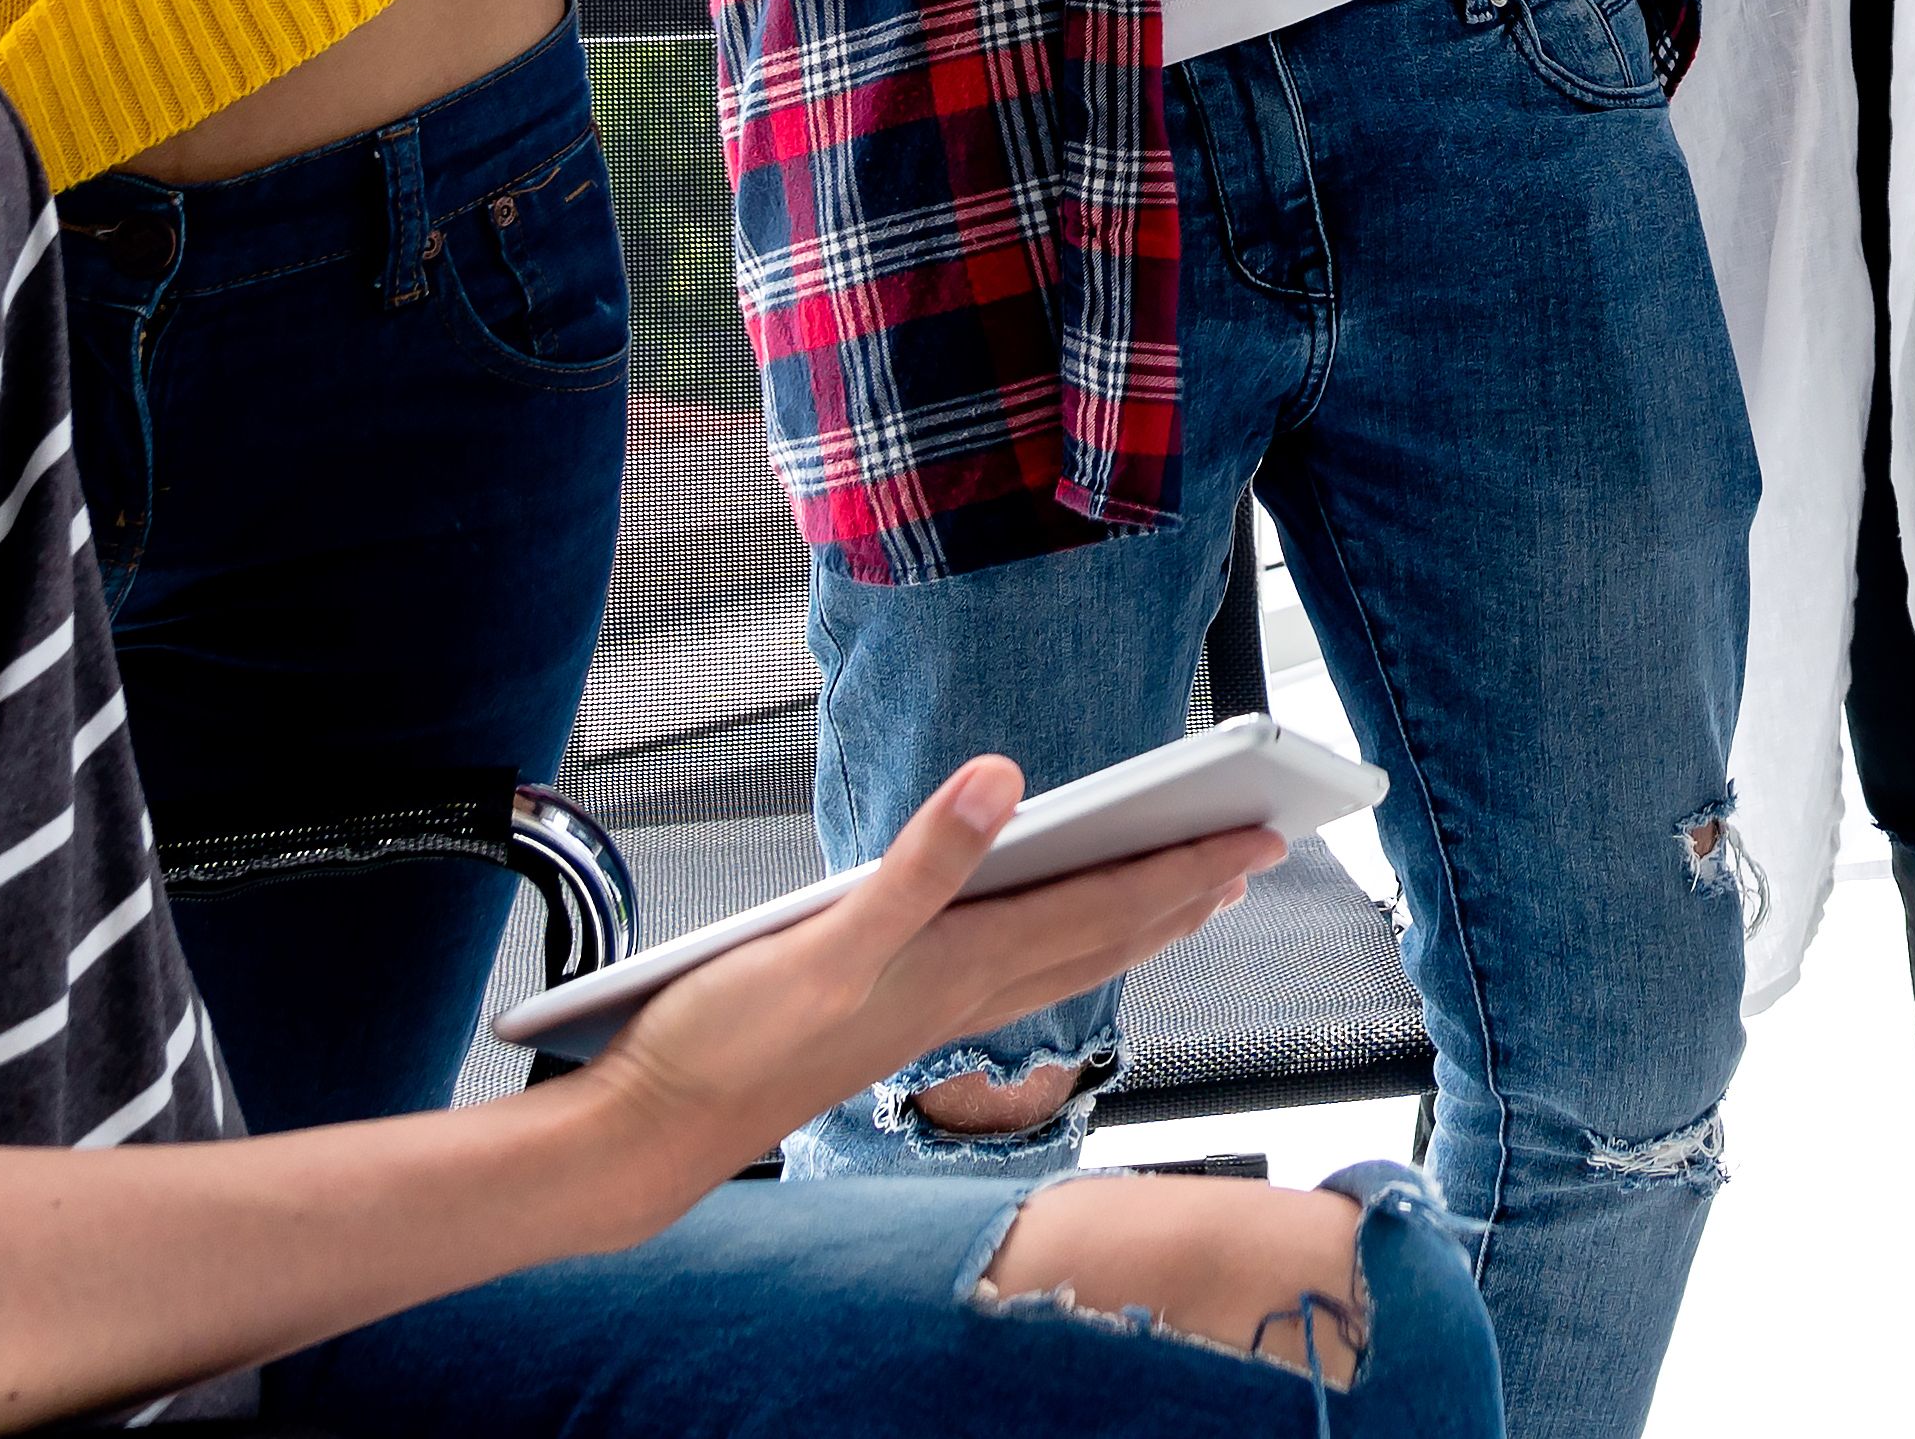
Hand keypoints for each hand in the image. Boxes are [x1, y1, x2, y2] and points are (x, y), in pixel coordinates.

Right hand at [562, 754, 1281, 1219]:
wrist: (657, 1134)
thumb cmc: (729, 1040)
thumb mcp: (822, 937)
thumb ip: (920, 861)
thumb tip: (1007, 781)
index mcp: (960, 966)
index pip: (1102, 907)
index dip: (1184, 867)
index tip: (1257, 834)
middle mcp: (962, 995)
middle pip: (1104, 938)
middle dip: (1185, 891)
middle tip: (1257, 851)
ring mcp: (932, 1015)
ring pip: (1067, 964)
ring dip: (1137, 925)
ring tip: (1189, 896)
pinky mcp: (895, 1023)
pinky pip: (1017, 981)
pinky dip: (1065, 950)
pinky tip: (1054, 943)